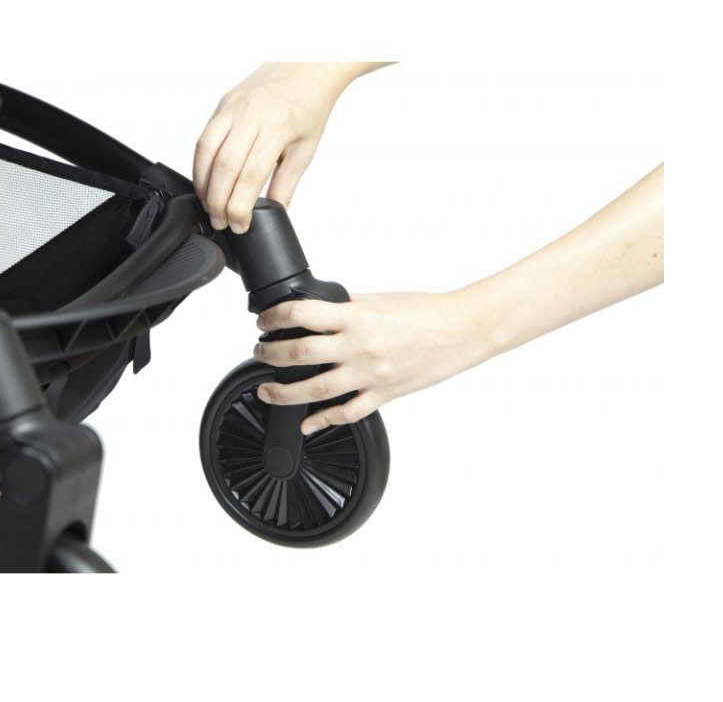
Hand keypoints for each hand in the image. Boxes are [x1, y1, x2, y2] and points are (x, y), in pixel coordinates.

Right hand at [193, 63, 386, 233]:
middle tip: (220, 222)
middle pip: (224, 167)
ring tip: (209, 205)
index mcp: (277, 127)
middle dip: (218, 201)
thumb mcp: (305, 150)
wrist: (306, 66)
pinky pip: (204, 138)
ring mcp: (233, 106)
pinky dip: (201, 164)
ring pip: (206, 151)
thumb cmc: (309, 106)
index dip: (240, 207)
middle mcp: (250, 114)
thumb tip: (272, 212)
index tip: (239, 225)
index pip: (250, 176)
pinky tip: (206, 181)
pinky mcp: (222, 104)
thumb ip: (286, 184)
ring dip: (203, 184)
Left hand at [251, 163, 663, 434]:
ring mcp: (370, 374)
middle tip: (260, 352)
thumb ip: (348, 306)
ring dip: (283, 391)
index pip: (301, 314)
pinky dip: (322, 421)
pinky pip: (346, 413)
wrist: (463, 329)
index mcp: (356, 316)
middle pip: (298, 353)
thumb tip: (319, 309)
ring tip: (267, 389)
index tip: (264, 321)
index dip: (274, 317)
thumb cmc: (426, 311)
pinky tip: (307, 424)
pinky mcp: (384, 394)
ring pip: (313, 390)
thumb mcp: (380, 298)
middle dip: (269, 354)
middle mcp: (359, 346)